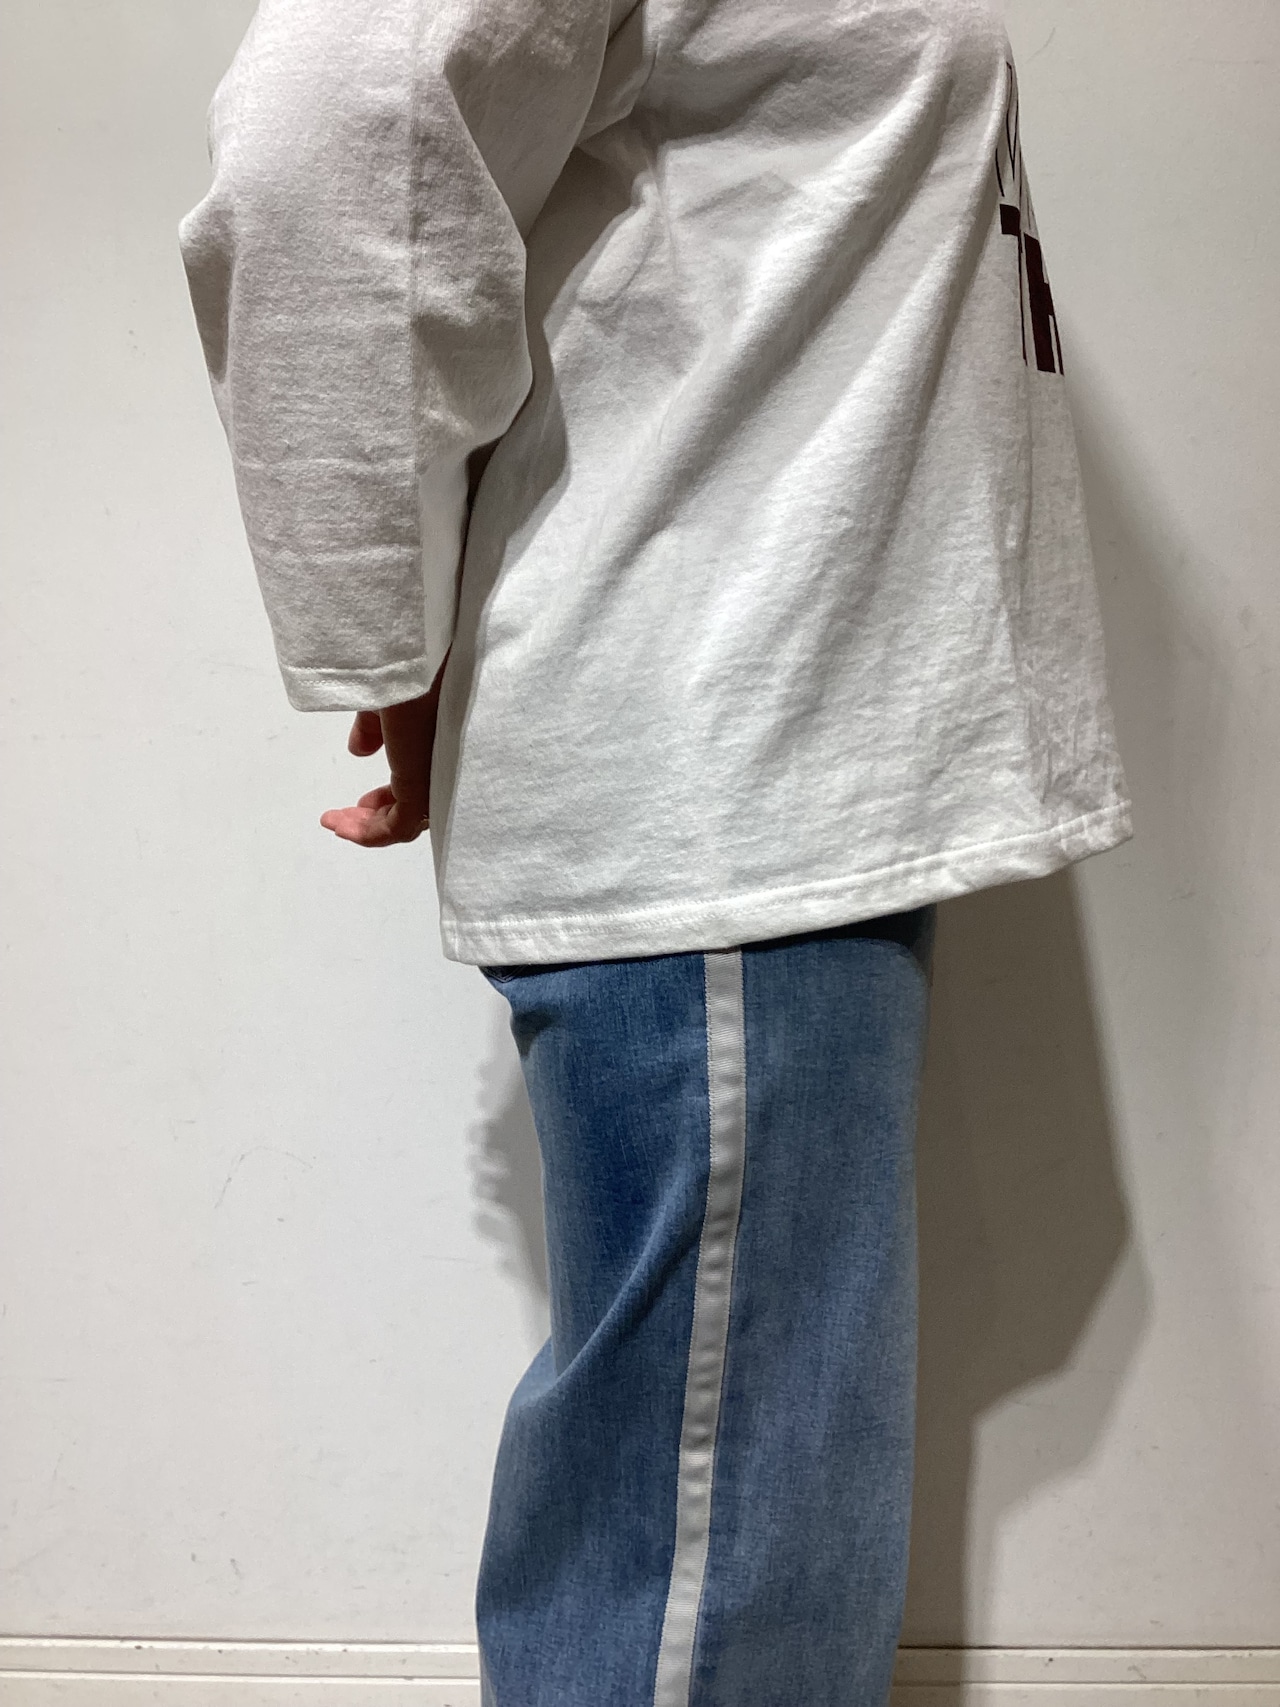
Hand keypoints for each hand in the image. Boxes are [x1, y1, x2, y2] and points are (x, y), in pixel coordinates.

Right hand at [319, 670, 443, 847]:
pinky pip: (399, 825)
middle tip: (351, 815)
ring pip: (409, 818)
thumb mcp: (383, 695)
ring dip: (370, 825)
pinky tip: (342, 828)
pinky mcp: (422, 784)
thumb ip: (374, 726)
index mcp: (443, 735)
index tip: (365, 800)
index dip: (393, 795)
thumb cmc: (400, 660)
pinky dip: (370, 833)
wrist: (416, 646)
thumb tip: (360, 751)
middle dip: (381, 813)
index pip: (425, 777)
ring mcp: (436, 773)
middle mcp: (446, 757)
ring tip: (340, 824)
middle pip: (419, 802)